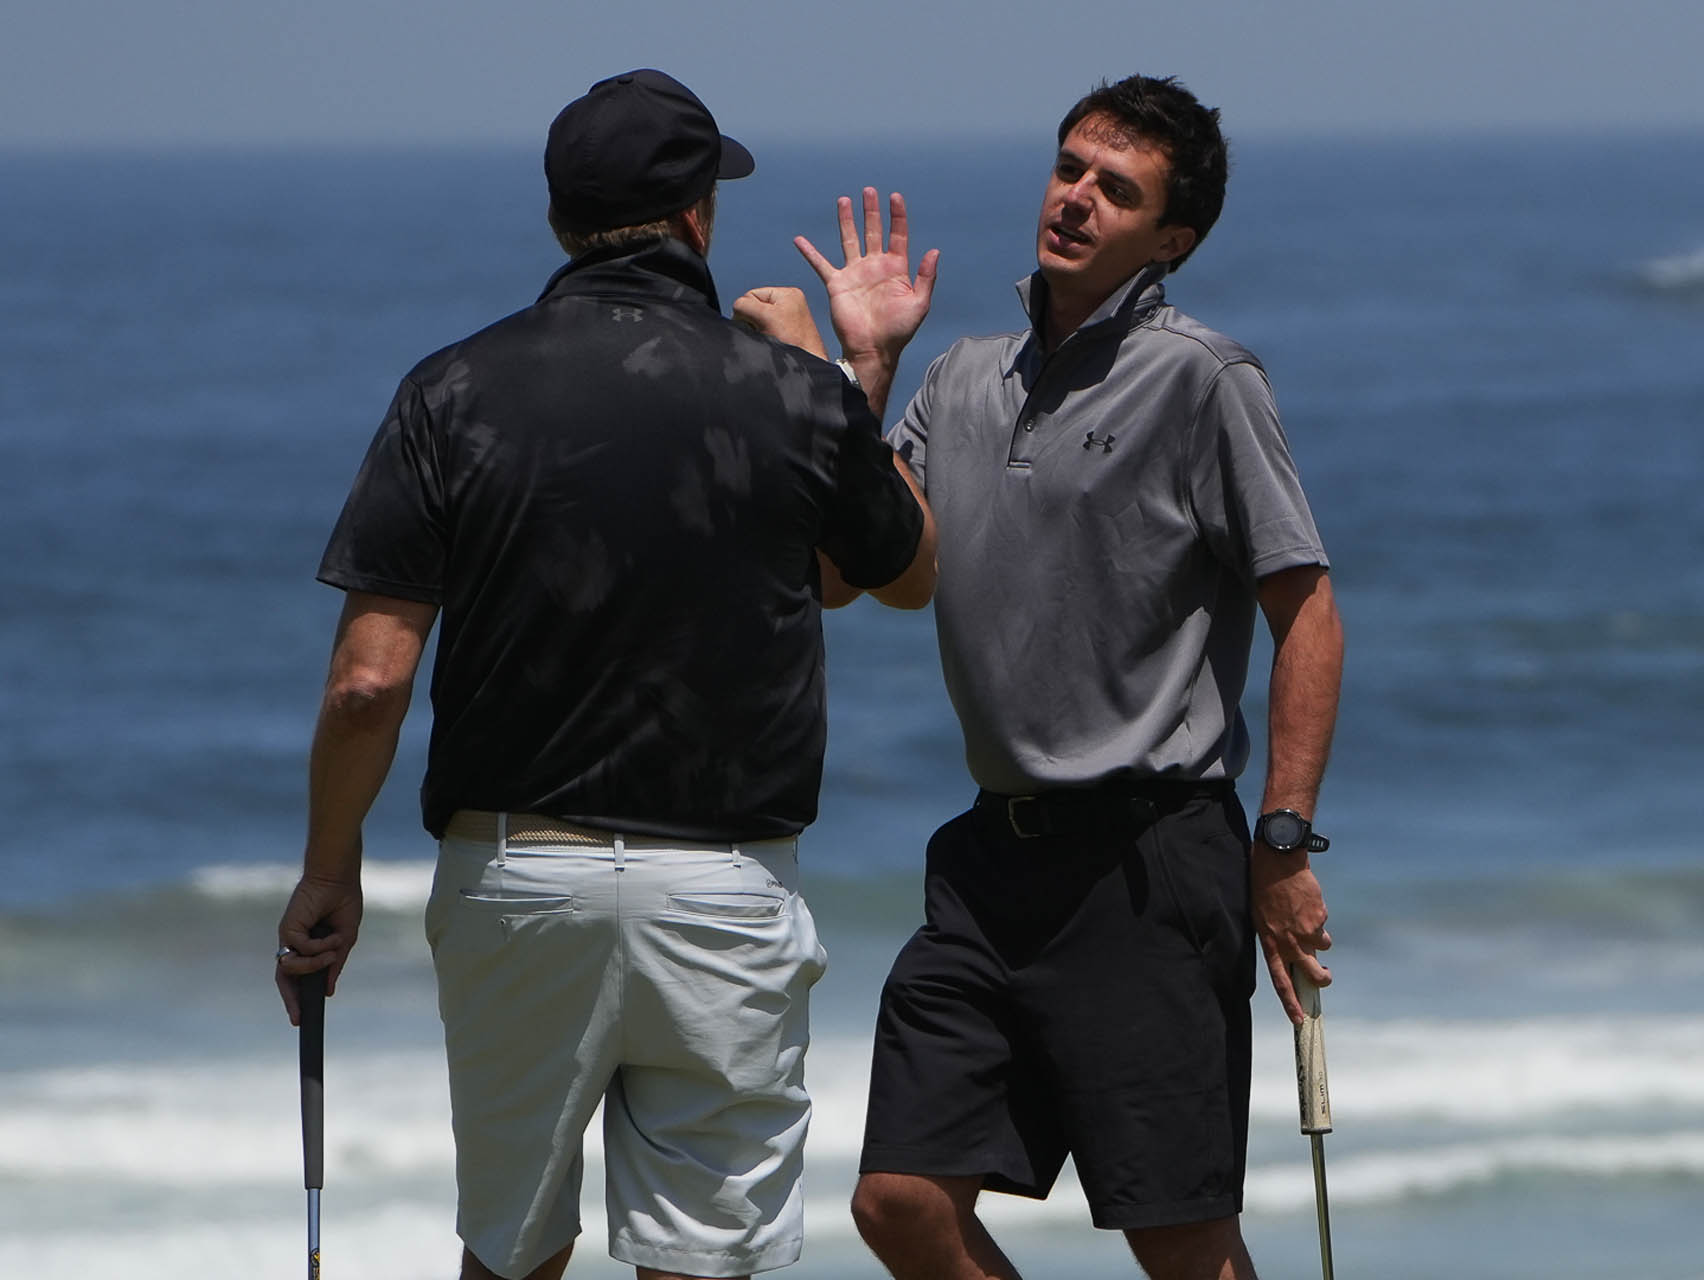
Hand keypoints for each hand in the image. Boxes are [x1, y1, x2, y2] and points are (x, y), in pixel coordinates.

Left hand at [275, 873, 362, 1024]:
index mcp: (307, 946)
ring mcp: (289, 936)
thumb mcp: (344, 940)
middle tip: (298, 1017)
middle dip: (290, 999)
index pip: (297, 976)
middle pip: (285, 977)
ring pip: (292, 967)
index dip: (297, 996)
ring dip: (315, 965)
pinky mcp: (287, 928)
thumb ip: (335, 964)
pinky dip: (318, 948)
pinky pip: (300, 949)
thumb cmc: (343, 904)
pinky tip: (332, 936)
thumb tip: (328, 990)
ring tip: (334, 952)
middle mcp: (294, 943)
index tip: (303, 1017)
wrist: (339, 879)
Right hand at [733, 286, 828, 357]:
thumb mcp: (765, 317)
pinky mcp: (788, 333)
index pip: (751, 295)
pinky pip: (765, 330)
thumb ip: (744, 306)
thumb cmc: (794, 343)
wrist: (807, 368)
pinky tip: (774, 343)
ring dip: (758, 329)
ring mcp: (789, 318)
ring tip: (771, 338)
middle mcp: (790, 303)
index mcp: (788, 293)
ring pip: (758, 319)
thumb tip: (736, 309)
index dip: (747, 311)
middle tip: (765, 333)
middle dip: (753, 321)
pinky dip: (765, 336)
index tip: (756, 325)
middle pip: (754, 307)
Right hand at [795, 188, 938, 365]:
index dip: (897, 216)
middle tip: (870, 191)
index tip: (895, 197)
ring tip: (844, 200)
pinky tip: (800, 240)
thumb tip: (934, 251)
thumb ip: (925, 277)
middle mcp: (875, 267)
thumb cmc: (898, 331)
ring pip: (849, 240)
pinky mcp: (837, 284)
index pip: (897, 235)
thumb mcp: (919, 304)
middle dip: (872, 211)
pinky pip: (821, 264)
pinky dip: (810, 252)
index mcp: (896, 268)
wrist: (873, 350)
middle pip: (873, 231)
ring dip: (846, 220)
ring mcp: (855, 273)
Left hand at [1250, 841, 1331, 1024]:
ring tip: (1304, 915)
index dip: (1290, 1003)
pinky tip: (1306, 901)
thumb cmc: (1263, 889)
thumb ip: (1277, 939)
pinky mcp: (1319, 918)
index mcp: (1270, 944)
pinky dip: (1318, 917)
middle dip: (1323, 979)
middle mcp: (1289, 942)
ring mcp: (1307, 931)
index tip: (1300, 1021)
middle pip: (1313, 974)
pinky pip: (1323, 924)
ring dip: (1319, 937)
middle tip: (1325, 976)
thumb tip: (1295, 954)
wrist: (1278, 862)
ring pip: (1323, 946)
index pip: (1280, 981)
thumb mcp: (1261, 919)